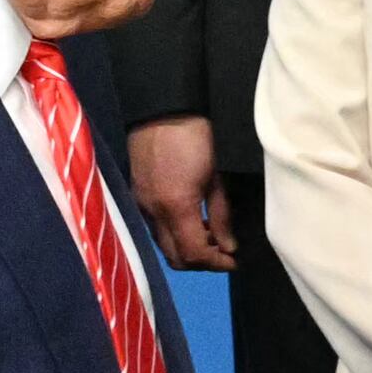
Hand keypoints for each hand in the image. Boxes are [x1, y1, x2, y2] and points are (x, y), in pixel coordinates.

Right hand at [129, 116, 236, 271]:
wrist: (163, 108)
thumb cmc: (197, 136)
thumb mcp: (218, 177)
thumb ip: (222, 215)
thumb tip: (229, 246)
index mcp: (175, 206)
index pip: (193, 253)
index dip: (216, 264)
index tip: (234, 261)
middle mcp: (152, 211)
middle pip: (174, 257)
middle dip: (201, 262)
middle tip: (223, 253)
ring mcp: (142, 203)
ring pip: (163, 244)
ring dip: (187, 248)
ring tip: (212, 236)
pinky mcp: (137, 194)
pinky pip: (155, 227)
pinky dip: (175, 233)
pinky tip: (193, 220)